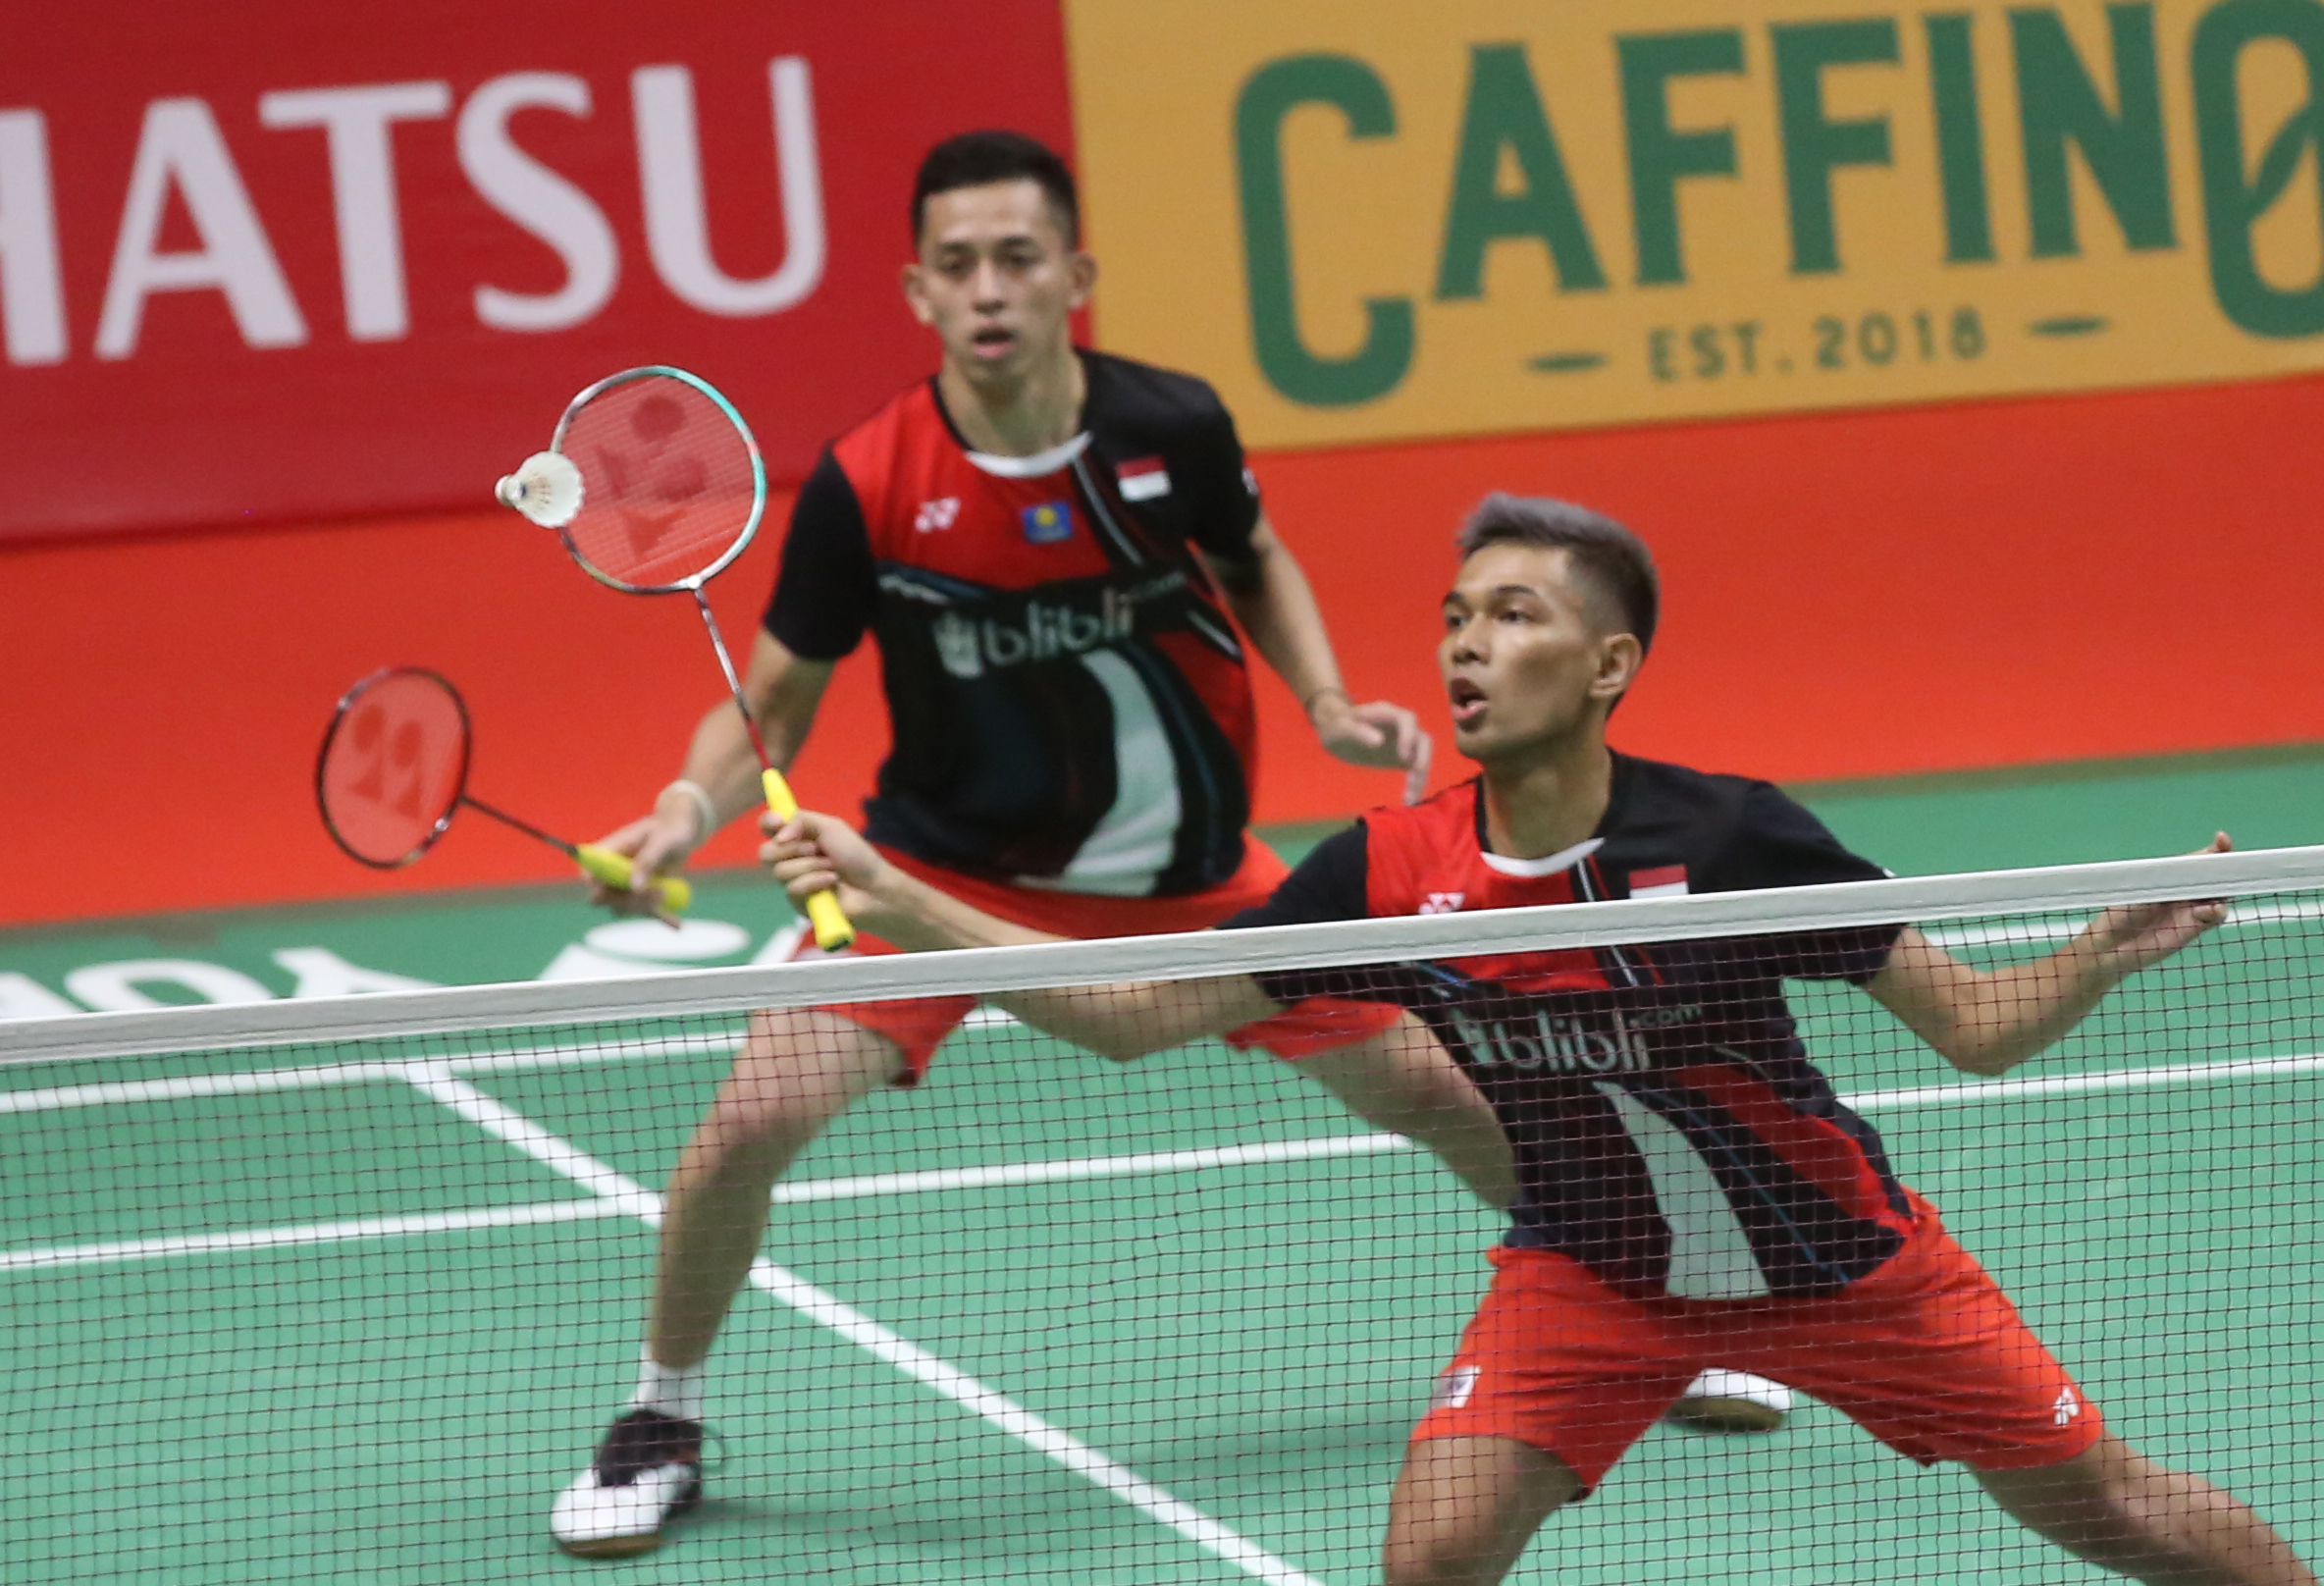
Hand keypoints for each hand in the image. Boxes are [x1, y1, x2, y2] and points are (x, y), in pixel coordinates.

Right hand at [586, 799, 700, 925]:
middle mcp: (611, 870)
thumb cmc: (669, 829)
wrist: (681, 832)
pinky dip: (660, 915)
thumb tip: (634, 886)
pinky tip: (675, 923)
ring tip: (666, 893)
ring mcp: (623, 883)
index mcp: (609, 851)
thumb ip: (647, 860)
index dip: (594, 885)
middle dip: (628, 900)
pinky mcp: (639, 893)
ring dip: (644, 906)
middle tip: (657, 891)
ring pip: (622, 907)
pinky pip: (645, 909)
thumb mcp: (662, 841)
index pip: (588, 871)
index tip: (607, 892)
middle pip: (604, 897)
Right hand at [760, 808, 887, 920]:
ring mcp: (793, 881)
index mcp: (797, 836)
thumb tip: (778, 835)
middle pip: (765, 852)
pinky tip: (832, 883)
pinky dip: (815, 882)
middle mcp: (791, 858)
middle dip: (792, 849)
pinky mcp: (798, 902)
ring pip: (780, 871)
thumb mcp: (831, 827)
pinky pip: (793, 889)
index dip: (767, 823)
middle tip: (816, 849)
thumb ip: (801, 820)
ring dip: (811, 866)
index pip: (768, 827)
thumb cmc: (856, 855)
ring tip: (833, 868)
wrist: (873, 887)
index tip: (777, 821)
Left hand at [1310, 689, 1433, 804]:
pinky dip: (1415, 783)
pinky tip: (1408, 800)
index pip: (1407, 719)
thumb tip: (1379, 742)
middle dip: (1422, 760)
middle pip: (1422, 739)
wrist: (1337, 731)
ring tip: (1410, 800)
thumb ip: (1358, 732)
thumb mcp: (1342, 727)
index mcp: (1387, 713)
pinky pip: (1415, 769)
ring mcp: (1405, 741)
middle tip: (1413, 782)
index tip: (1403, 757)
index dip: (1409, 736)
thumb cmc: (1337, 725)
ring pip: (1422, 756)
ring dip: (1421, 776)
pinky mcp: (1403, 757)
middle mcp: (1401, 725)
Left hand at [2078, 832, 2233, 978]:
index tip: (2222, 839)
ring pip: (2220, 894)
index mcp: (2172, 875)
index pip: (2197, 859)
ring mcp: (2192, 908)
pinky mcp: (2195, 928)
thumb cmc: (2118, 912)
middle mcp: (2186, 890)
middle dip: (2226, 864)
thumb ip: (2159, 877)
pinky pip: (2215, 917)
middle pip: (2214, 874)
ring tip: (2218, 888)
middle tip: (2231, 858)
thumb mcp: (2137, 888)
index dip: (2213, 849)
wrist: (2113, 945)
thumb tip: (2180, 865)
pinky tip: (2211, 909)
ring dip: (2225, 889)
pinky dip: (2217, 911)